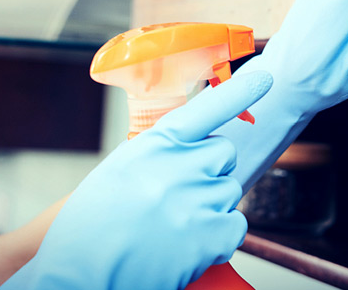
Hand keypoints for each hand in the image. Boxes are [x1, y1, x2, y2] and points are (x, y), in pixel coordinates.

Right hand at [0, 71, 272, 289]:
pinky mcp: (211, 236)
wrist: (83, 270)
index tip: (265, 78)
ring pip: (229, 190)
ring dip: (210, 204)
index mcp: (156, 144)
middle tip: (179, 191)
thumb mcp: (121, 168)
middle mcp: (181, 166)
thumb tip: (190, 148)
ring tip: (174, 224)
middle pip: (224, 153)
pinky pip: (236, 224)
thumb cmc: (94, 220)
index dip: (240, 91)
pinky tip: (189, 242)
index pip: (207, 109)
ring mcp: (198, 200)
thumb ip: (159, 151)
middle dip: (210, 168)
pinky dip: (220, 234)